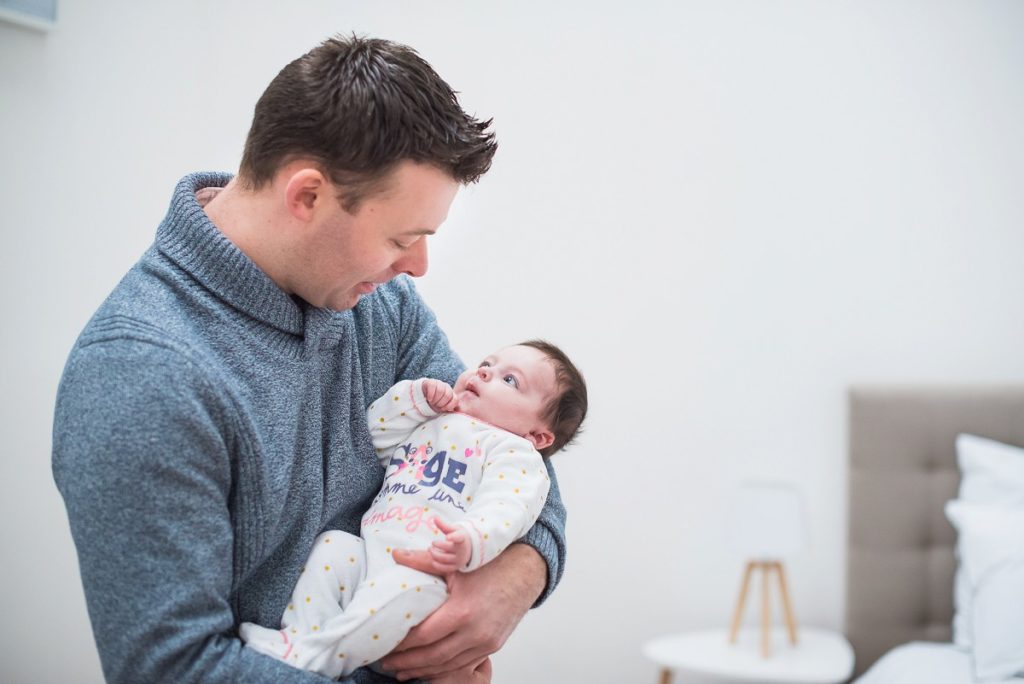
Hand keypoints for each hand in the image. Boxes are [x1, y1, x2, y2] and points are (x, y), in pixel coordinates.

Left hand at [384, 544, 545, 680]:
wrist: (525, 573)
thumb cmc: (492, 566)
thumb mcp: (456, 563)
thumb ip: (423, 561)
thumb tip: (396, 556)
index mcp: (463, 611)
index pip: (424, 635)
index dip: (402, 644)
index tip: (385, 643)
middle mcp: (475, 632)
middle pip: (433, 656)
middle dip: (407, 663)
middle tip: (386, 662)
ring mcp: (485, 643)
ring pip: (448, 666)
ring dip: (423, 671)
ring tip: (402, 671)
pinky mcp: (492, 647)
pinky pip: (464, 665)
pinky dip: (444, 670)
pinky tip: (429, 669)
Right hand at [423, 379, 457, 412]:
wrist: (423, 399)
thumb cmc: (434, 405)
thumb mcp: (443, 408)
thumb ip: (450, 408)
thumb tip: (457, 410)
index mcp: (452, 394)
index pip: (455, 399)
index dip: (448, 406)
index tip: (442, 409)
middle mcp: (447, 387)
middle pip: (448, 395)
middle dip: (440, 403)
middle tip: (435, 405)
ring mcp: (439, 383)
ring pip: (440, 391)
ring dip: (435, 399)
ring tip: (431, 402)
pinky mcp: (431, 382)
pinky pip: (432, 386)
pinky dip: (430, 394)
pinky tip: (429, 398)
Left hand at [425, 518, 470, 573]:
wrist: (469, 548)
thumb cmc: (459, 536)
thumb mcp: (454, 529)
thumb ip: (444, 525)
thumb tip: (434, 517)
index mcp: (462, 538)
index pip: (458, 538)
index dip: (453, 537)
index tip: (447, 537)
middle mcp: (462, 550)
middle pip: (447, 548)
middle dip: (437, 544)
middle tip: (433, 542)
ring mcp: (459, 559)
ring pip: (444, 558)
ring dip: (434, 554)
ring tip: (430, 549)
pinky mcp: (455, 567)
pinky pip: (445, 568)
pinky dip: (437, 565)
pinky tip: (433, 559)